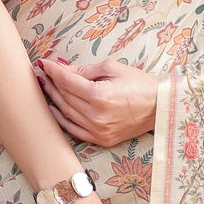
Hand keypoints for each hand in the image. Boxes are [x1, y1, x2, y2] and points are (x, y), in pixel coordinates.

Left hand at [34, 57, 158, 147]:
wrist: (159, 107)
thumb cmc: (139, 84)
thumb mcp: (113, 68)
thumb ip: (85, 70)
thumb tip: (63, 69)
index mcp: (100, 95)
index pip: (67, 81)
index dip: (54, 71)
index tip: (44, 63)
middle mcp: (96, 116)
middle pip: (64, 97)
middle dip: (51, 83)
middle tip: (43, 73)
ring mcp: (98, 130)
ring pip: (65, 113)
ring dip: (53, 99)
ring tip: (46, 87)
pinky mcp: (101, 139)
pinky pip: (74, 130)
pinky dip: (61, 119)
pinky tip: (54, 108)